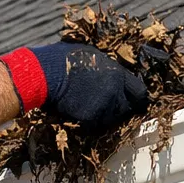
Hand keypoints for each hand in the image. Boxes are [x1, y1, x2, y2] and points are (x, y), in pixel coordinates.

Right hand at [0, 44, 148, 131]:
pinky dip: (87, 124)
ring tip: (87, 110)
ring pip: (110, 119)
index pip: (139, 92)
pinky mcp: (89, 118)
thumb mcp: (91, 55)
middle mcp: (114, 91)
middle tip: (105, 108)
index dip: (135, 99)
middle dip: (118, 110)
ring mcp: (103, 106)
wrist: (44, 74)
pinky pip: (93, 126)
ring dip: (102, 118)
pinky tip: (76, 114)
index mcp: (117, 73)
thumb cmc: (62, 60)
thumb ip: (105, 68)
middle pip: (126, 109)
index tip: (131, 103)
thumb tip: (109, 73)